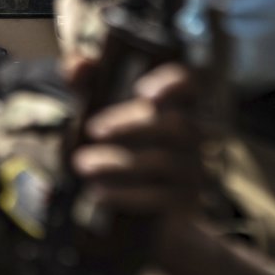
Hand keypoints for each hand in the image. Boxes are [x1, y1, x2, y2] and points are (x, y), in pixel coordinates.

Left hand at [68, 61, 202, 217]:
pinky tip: (97, 192)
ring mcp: (196, 167)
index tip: (142, 91)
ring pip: (164, 161)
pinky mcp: (187, 200)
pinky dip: (126, 194)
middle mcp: (197, 133)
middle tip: (92, 129)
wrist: (148, 210)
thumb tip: (76, 64)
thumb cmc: (126, 145)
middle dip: (131, 125)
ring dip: (118, 162)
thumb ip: (91, 83)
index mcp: (182, 104)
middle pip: (177, 123)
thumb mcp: (105, 110)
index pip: (191, 84)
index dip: (173, 84)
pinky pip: (160, 196)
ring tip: (82, 164)